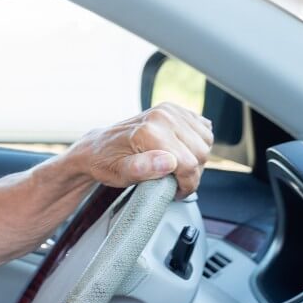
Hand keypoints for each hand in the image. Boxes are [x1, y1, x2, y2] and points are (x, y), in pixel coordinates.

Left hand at [76, 103, 212, 196]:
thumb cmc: (106, 163)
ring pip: (206, 142)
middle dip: (191, 174)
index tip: (176, 192)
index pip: (188, 163)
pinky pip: (203, 130)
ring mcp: (170, 110)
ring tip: (175, 168)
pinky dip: (197, 144)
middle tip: (174, 182)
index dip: (187, 184)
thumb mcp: (118, 173)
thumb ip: (141, 169)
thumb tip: (168, 163)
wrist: (96, 147)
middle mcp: (163, 116)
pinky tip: (180, 151)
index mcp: (149, 131)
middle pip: (200, 153)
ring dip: (196, 159)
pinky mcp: (176, 110)